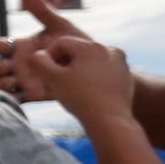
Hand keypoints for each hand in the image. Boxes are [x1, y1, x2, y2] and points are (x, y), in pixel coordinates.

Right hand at [0, 0, 90, 98]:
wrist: (92, 67)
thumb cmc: (74, 43)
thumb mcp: (59, 25)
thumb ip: (42, 10)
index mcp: (19, 47)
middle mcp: (17, 63)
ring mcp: (24, 79)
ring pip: (1, 82)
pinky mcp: (33, 94)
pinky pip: (18, 98)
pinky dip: (8, 99)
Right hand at [10, 27, 135, 126]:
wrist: (110, 120)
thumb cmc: (80, 98)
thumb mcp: (52, 79)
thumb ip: (38, 61)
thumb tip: (38, 54)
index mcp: (90, 46)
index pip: (61, 43)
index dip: (49, 56)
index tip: (47, 73)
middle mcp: (109, 49)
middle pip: (78, 50)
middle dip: (65, 63)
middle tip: (59, 81)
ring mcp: (120, 62)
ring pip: (91, 60)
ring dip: (80, 69)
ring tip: (75, 87)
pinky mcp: (125, 74)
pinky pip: (104, 69)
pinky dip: (95, 76)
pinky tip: (89, 92)